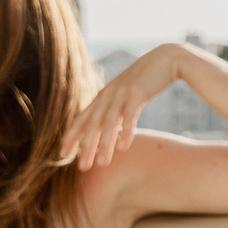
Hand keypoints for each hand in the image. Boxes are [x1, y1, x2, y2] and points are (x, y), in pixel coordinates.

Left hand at [58, 44, 186, 170]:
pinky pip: (130, 116)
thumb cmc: (145, 80)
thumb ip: (115, 109)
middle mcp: (108, 96)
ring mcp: (122, 94)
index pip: (81, 119)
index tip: (62, 154)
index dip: (71, 136)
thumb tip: (108, 130)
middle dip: (86, 147)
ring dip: (104, 144)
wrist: (165, 58)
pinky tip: (123, 148)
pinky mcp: (138, 93)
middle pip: (92, 125)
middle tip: (82, 168)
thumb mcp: (125, 95)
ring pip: (108, 123)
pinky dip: (125, 132)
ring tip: (102, 164)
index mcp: (102, 97)